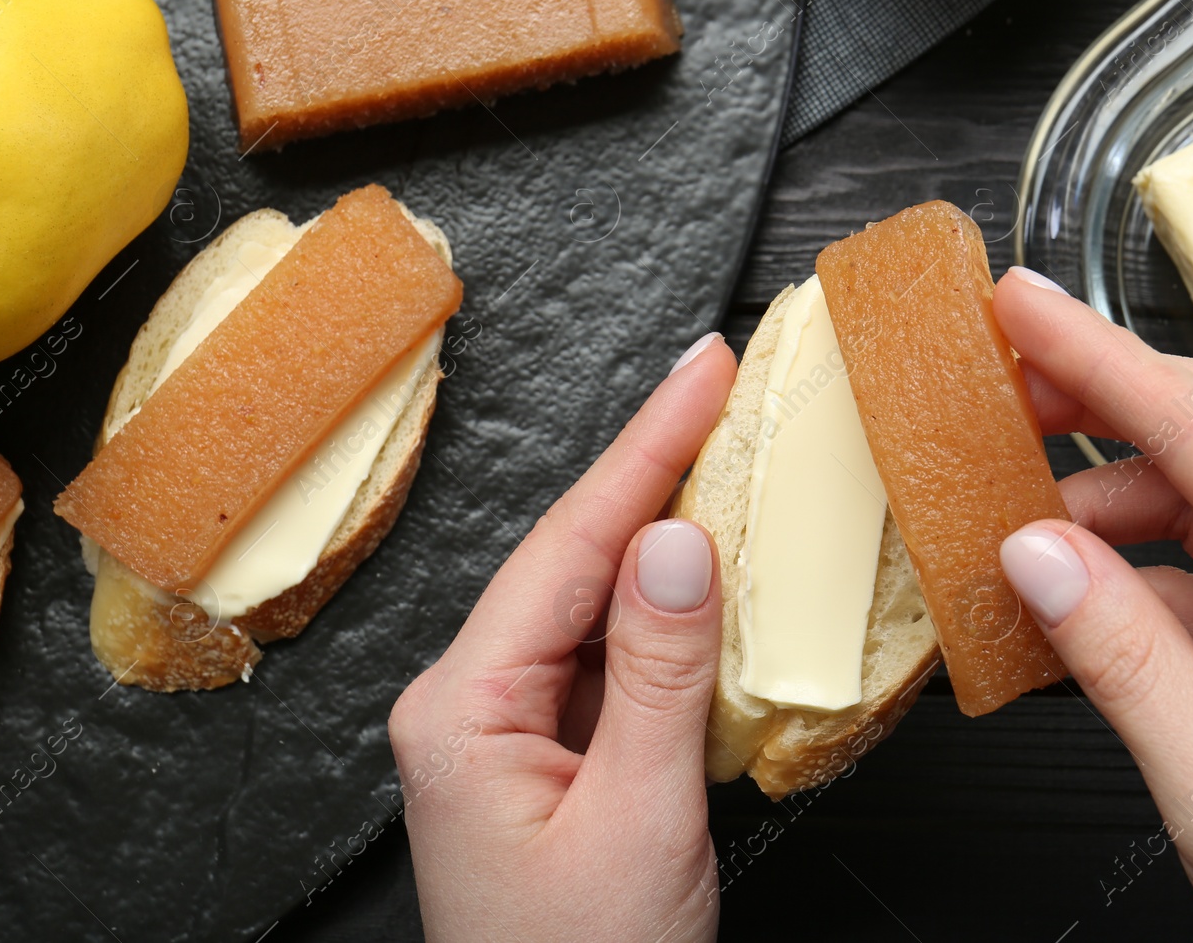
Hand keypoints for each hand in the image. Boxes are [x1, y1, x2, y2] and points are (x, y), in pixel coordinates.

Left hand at [389, 332, 734, 942]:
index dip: (644, 447)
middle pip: (575, 559)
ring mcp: (510, 731)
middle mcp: (472, 705)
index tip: (700, 373)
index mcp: (463, 709)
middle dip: (653, 472)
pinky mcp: (554, 757)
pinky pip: (614, 659)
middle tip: (720, 391)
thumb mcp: (638, 818)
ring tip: (729, 460)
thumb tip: (678, 545)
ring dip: (666, 539)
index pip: (568, 546)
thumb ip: (658, 674)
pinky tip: (715, 578)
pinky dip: (672, 617)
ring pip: (598, 604)